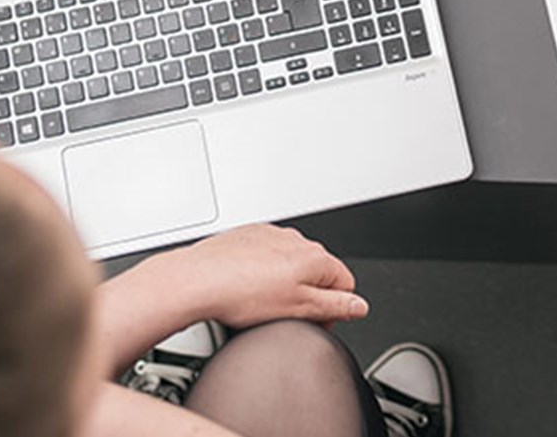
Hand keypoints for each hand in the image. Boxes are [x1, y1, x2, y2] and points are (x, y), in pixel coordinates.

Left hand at [161, 224, 367, 328]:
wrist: (197, 280)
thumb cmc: (241, 294)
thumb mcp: (298, 309)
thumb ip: (336, 306)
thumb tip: (359, 306)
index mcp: (315, 257)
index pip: (345, 283)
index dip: (333, 308)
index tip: (315, 321)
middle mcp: (296, 241)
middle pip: (318, 272)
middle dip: (308, 294)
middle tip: (286, 315)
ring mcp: (270, 236)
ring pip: (290, 263)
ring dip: (284, 282)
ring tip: (260, 303)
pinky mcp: (248, 236)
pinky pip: (266, 255)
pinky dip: (261, 271)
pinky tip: (245, 288)